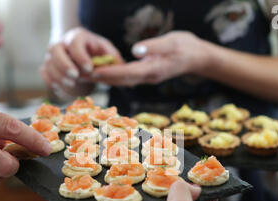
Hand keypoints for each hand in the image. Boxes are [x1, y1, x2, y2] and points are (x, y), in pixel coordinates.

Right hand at [40, 27, 122, 94]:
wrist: (83, 58)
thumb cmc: (99, 55)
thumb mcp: (109, 54)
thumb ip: (113, 59)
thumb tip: (119, 69)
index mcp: (78, 36)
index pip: (74, 42)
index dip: (81, 56)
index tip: (90, 69)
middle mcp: (62, 43)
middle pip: (55, 49)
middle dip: (65, 65)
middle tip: (76, 77)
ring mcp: (52, 55)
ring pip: (49, 63)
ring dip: (59, 76)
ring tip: (72, 84)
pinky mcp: (47, 66)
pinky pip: (44, 73)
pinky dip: (52, 82)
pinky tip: (63, 87)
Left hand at [91, 31, 210, 86]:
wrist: (198, 58)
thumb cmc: (187, 47)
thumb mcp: (173, 42)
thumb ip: (154, 46)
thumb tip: (136, 50)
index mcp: (153, 70)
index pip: (126, 72)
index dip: (108, 72)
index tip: (92, 71)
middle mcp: (147, 77)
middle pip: (119, 80)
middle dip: (99, 78)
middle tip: (79, 75)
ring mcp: (146, 77)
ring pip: (120, 81)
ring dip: (102, 79)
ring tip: (83, 75)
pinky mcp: (145, 74)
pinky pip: (124, 78)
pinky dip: (111, 76)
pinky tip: (100, 73)